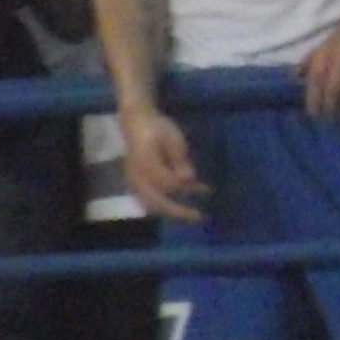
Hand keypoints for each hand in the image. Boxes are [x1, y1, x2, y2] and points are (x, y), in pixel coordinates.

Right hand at [123, 108, 206, 222]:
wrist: (135, 122)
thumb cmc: (157, 128)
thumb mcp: (173, 139)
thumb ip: (180, 160)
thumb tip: (188, 180)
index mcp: (147, 166)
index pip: (168, 185)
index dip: (187, 190)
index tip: (206, 191)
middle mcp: (137, 179)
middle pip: (156, 203)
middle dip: (178, 212)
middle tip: (198, 217)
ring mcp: (133, 182)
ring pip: (150, 205)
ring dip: (170, 211)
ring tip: (189, 214)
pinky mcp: (133, 183)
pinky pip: (146, 201)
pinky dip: (161, 206)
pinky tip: (176, 204)